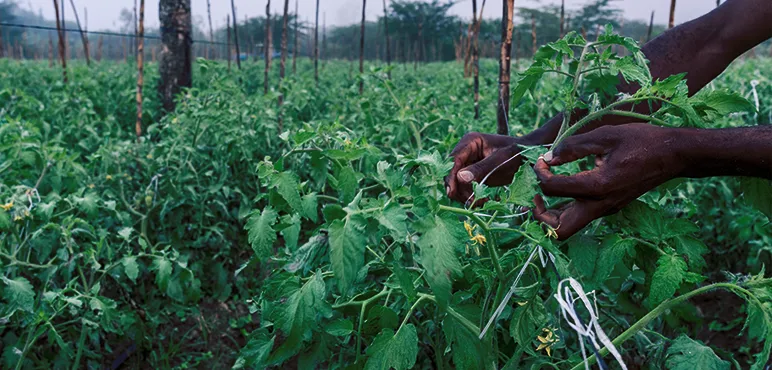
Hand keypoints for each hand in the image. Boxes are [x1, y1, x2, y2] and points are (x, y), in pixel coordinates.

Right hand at [445, 132, 533, 203]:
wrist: (528, 157)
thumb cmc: (518, 153)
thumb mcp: (501, 160)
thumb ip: (481, 168)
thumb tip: (460, 177)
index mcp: (470, 142)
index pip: (454, 160)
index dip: (451, 176)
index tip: (452, 192)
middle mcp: (465, 152)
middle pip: (452, 173)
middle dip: (459, 189)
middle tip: (472, 201)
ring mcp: (468, 163)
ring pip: (456, 183)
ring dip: (465, 195)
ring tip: (481, 202)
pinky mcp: (472, 174)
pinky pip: (464, 187)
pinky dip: (470, 196)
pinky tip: (483, 201)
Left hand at [532, 123, 686, 239]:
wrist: (674, 154)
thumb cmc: (641, 141)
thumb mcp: (604, 135)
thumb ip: (572, 147)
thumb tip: (547, 158)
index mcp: (598, 186)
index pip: (553, 189)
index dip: (539, 175)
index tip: (541, 161)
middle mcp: (601, 205)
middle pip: (559, 230)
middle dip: (539, 216)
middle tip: (534, 194)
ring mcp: (606, 210)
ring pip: (569, 228)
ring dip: (550, 216)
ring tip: (543, 191)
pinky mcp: (608, 207)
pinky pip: (580, 216)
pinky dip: (564, 208)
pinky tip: (561, 187)